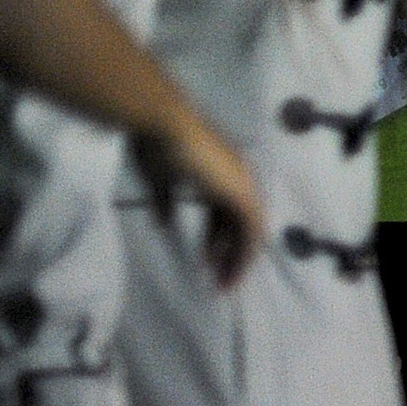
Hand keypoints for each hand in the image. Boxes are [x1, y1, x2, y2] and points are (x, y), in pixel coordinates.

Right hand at [128, 110, 261, 285]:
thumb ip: (164, 201)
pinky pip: (251, 231)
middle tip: (219, 280)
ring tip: (224, 284)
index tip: (205, 259)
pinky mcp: (241, 193)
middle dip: (229, 253)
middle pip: (239, 225)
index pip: (223, 214)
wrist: (161, 122)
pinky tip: (232, 270)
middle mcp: (236, 179)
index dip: (215, 238)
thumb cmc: (155, 144)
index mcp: (218, 174)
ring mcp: (242, 185)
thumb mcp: (158, 178)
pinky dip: (244, 253)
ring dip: (238, 259)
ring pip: (249, 231)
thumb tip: (162, 223)